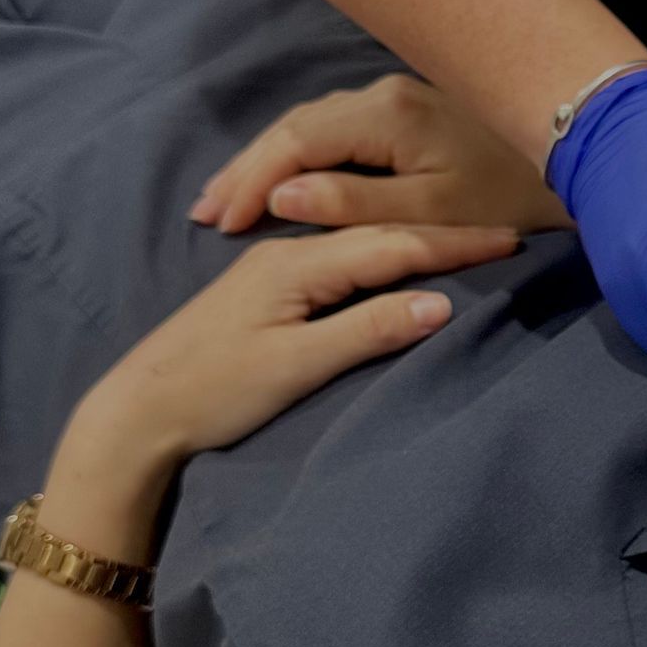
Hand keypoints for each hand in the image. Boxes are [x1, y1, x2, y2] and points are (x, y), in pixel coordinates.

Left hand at [73, 223, 515, 464]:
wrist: (138, 412)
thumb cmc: (213, 392)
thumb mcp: (296, 366)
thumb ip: (367, 330)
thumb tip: (439, 303)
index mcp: (297, 265)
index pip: (392, 245)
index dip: (453, 244)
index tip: (509, 239)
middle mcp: (287, 254)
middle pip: (379, 235)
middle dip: (444, 235)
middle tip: (505, 234)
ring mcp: (274, 270)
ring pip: (360, 244)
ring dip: (415, 241)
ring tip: (466, 242)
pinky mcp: (267, 291)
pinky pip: (341, 259)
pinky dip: (383, 256)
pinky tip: (398, 261)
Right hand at [189, 74, 565, 236]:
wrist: (582, 153)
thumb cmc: (514, 193)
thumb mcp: (432, 213)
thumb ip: (355, 206)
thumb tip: (284, 197)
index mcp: (386, 115)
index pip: (295, 143)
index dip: (252, 182)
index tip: (219, 220)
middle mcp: (385, 92)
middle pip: (295, 126)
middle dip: (248, 169)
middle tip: (206, 211)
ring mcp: (398, 94)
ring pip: (314, 122)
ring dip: (271, 160)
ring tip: (231, 197)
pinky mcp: (411, 108)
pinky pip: (337, 124)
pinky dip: (302, 151)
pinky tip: (286, 175)